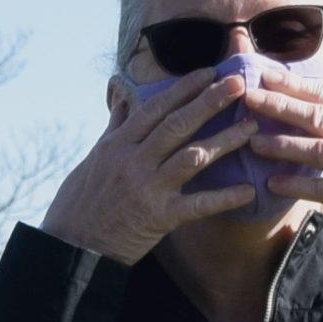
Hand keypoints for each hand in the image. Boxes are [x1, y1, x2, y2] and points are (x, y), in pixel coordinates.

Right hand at [36, 72, 262, 264]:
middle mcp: (133, 162)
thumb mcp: (92, 160)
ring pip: (192, 156)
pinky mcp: (158, 218)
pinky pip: (197, 205)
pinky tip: (248, 191)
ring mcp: (147, 189)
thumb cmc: (78, 205)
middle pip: (177, 124)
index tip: (209, 72)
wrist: (71, 249)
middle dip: (210, 101)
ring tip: (251, 126)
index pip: (155, 108)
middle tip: (239, 83)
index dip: (184, 88)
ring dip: (225, 140)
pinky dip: (224, 198)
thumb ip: (114, 129)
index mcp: (117, 146)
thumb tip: (121, 98)